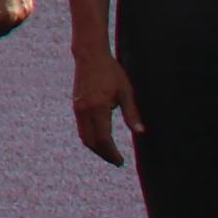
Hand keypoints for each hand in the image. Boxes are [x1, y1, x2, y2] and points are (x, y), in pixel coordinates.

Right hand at [72, 39, 142, 165]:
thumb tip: (140, 132)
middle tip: (117, 161)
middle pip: (92, 143)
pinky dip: (90, 138)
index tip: (121, 161)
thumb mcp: (125, 92)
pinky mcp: (76, 106)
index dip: (112, 154)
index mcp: (98, 108)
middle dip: (104, 154)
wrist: (90, 56)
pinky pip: (81, 129)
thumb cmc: (111, 72)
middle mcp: (85, 111)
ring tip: (109, 153)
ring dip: (96, 148)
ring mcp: (78, 109)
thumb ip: (132, 113)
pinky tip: (100, 140)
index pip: (104, 140)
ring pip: (84, 137)